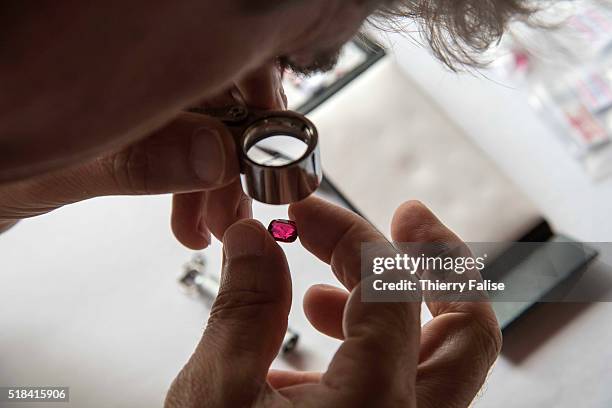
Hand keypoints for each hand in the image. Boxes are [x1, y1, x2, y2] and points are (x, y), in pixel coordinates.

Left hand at [0, 63, 285, 247]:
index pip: (219, 55)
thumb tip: (218, 155)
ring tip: (215, 226)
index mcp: (119, 50)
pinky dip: (196, 188)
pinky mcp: (135, 123)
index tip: (274, 153)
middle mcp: (133, 66)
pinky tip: (192, 221)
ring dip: (220, 182)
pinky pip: (183, 147)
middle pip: (221, 95)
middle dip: (239, 158)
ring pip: (207, 126)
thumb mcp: (63, 164)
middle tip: (239, 206)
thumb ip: (140, 159)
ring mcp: (136, 94)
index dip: (258, 101)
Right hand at [165, 197, 501, 406]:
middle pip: (470, 330)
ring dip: (401, 305)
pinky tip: (316, 341)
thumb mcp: (214, 398)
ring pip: (443, 363)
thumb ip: (242, 308)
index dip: (347, 232)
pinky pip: (404, 389)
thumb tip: (254, 240)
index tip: (305, 213)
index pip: (390, 287)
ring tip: (330, 289)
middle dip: (437, 261)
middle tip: (405, 219)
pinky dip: (373, 348)